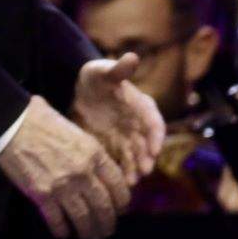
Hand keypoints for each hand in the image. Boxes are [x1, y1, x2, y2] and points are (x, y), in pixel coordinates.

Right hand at [0, 95, 131, 238]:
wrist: (13, 124)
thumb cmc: (43, 119)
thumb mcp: (77, 129)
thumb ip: (89, 150)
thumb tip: (96, 167)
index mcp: (94, 152)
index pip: (118, 183)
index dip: (122, 200)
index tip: (122, 208)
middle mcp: (83, 173)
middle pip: (103, 205)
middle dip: (108, 221)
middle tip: (108, 229)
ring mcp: (62, 186)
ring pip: (83, 217)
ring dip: (87, 230)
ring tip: (87, 235)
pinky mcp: (42, 196)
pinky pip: (56, 219)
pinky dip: (61, 229)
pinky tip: (63, 233)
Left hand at [73, 55, 166, 182]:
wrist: (81, 91)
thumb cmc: (96, 77)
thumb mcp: (104, 70)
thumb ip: (118, 69)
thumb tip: (132, 56)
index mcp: (140, 105)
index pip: (154, 121)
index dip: (156, 136)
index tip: (154, 149)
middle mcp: (137, 124)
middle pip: (147, 144)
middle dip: (147, 158)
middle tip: (143, 171)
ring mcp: (126, 136)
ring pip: (136, 155)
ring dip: (136, 168)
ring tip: (131, 182)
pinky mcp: (114, 146)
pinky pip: (121, 160)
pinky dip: (122, 170)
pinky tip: (119, 182)